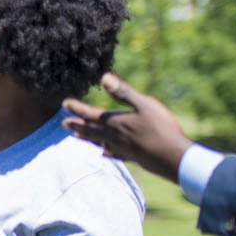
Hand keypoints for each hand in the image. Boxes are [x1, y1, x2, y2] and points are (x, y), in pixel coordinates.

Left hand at [60, 73, 191, 181]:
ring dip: (87, 137)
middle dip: (76, 124)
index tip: (65, 103)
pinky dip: (105, 151)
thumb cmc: (161, 127)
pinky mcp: (130, 157)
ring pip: (99, 142)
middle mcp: (114, 136)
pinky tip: (104, 152)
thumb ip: (123, 92)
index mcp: (115, 122)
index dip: (77, 108)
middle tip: (63, 123)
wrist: (172, 157)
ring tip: (76, 136)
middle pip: (90, 130)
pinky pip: (112, 153)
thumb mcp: (144, 104)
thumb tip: (104, 77)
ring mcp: (121, 148)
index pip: (90, 114)